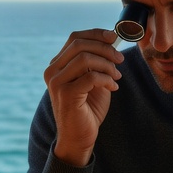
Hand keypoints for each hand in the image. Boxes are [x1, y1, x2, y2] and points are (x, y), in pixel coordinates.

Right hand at [44, 29, 124, 165]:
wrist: (79, 138)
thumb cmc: (87, 109)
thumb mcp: (93, 81)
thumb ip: (97, 62)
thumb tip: (111, 40)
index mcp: (57, 65)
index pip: (74, 38)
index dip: (96, 34)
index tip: (114, 37)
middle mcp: (52, 71)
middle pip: (79, 44)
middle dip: (104, 48)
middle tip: (120, 59)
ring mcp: (57, 83)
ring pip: (85, 58)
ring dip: (107, 65)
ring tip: (117, 75)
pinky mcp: (66, 94)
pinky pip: (91, 77)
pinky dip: (107, 79)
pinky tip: (113, 87)